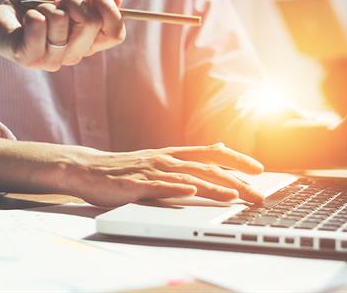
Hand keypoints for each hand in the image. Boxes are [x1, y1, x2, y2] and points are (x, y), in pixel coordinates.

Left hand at [0, 0, 124, 70]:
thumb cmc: (32, 11)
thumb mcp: (64, 1)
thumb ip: (88, 1)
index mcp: (86, 43)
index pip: (115, 34)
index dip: (110, 10)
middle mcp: (73, 56)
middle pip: (92, 22)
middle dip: (73, 0)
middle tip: (58, 3)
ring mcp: (52, 60)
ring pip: (62, 20)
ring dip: (47, 7)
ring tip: (37, 14)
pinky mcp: (29, 58)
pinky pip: (39, 24)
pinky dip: (31, 13)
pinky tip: (25, 21)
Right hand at [59, 143, 264, 206]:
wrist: (88, 168)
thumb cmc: (125, 168)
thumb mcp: (160, 160)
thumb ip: (186, 159)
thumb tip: (217, 152)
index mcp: (172, 155)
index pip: (211, 154)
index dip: (237, 160)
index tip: (259, 170)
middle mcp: (166, 160)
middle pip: (206, 168)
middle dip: (236, 180)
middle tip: (258, 193)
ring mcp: (150, 171)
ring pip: (187, 178)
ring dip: (213, 187)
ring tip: (235, 195)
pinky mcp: (134, 185)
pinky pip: (157, 186)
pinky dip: (175, 188)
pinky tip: (190, 191)